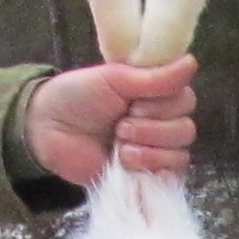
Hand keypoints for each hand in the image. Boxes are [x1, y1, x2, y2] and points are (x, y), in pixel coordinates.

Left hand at [27, 56, 197, 186]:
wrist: (46, 130)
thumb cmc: (76, 97)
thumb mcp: (114, 79)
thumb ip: (155, 77)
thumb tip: (191, 62)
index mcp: (155, 93)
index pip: (186, 98)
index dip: (164, 104)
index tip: (134, 102)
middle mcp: (160, 120)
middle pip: (186, 128)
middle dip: (152, 129)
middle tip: (120, 126)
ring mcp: (154, 149)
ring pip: (180, 153)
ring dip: (148, 150)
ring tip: (118, 147)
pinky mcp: (146, 174)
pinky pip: (171, 176)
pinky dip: (153, 169)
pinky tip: (130, 164)